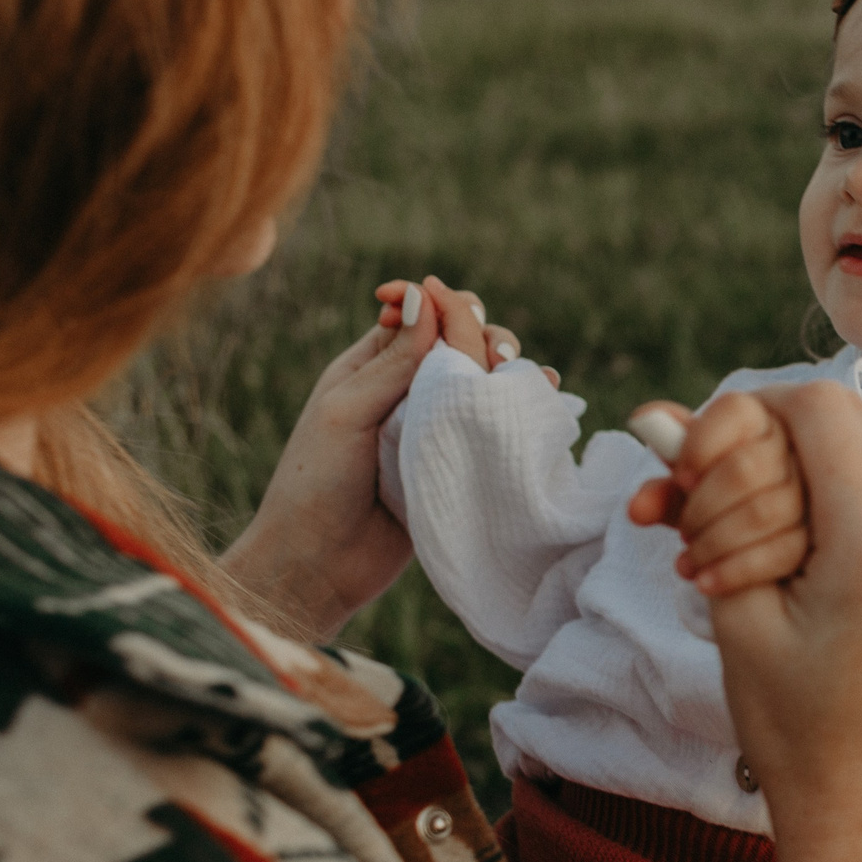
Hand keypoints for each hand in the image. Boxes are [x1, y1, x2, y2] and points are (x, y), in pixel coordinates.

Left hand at [225, 277, 521, 638]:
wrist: (320, 567)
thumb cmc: (316, 482)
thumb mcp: (347, 411)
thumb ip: (393, 360)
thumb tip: (426, 294)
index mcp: (371, 366)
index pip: (423, 315)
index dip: (446, 307)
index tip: (459, 313)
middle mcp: (407, 390)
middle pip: (464, 343)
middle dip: (486, 336)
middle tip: (497, 357)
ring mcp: (436, 427)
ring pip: (485, 382)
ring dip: (509, 370)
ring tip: (524, 375)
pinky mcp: (458, 464)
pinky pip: (494, 427)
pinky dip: (520, 409)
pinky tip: (545, 397)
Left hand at [624, 394, 810, 595]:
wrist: (755, 566)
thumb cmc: (717, 512)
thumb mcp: (688, 499)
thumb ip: (664, 490)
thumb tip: (637, 498)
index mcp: (761, 423)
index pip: (736, 410)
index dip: (702, 443)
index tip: (681, 479)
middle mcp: (796, 450)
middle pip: (745, 467)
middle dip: (702, 506)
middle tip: (683, 532)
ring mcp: (816, 494)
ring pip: (765, 511)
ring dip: (715, 542)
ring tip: (691, 560)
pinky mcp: (824, 539)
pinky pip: (783, 550)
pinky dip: (736, 570)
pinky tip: (708, 582)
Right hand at [705, 383, 861, 861]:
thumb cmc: (790, 722)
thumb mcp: (733, 608)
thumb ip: (704, 500)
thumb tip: (660, 415)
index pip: (819, 408)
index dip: (753, 411)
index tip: (710, 453)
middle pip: (853, 423)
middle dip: (778, 444)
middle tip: (723, 500)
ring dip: (820, 472)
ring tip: (766, 538)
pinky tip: (820, 556)